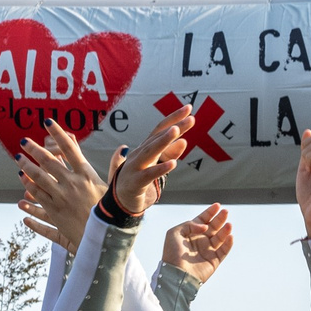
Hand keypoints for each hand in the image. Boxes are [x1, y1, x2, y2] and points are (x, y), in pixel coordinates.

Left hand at [18, 121, 104, 248]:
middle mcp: (72, 184)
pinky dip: (28, 186)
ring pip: (38, 178)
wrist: (105, 239)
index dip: (58, 134)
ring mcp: (62, 198)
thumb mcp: (114, 188)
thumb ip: (115, 167)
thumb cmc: (111, 211)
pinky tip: (22, 179)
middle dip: (35, 149)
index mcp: (87, 175)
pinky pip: (38, 196)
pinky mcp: (55, 212)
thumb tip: (123, 148)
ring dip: (27, 166)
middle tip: (24, 141)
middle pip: (49, 162)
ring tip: (18, 158)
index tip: (48, 122)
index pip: (70, 149)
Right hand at [109, 104, 194, 218]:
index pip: (160, 130)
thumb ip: (169, 154)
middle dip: (174, 126)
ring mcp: (135, 167)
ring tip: (176, 130)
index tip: (189, 108)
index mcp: (145, 148)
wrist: (119, 202)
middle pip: (157, 137)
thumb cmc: (139, 181)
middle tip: (190, 117)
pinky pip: (148, 175)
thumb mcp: (156, 165)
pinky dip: (160, 169)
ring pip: (150, 151)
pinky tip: (173, 164)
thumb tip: (184, 141)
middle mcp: (139, 154)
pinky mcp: (135, 183)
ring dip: (164, 140)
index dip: (174, 118)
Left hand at [162, 206, 234, 283]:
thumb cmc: (172, 254)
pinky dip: (228, 243)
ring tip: (229, 224)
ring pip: (220, 237)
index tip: (218, 205)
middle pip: (213, 227)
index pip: (203, 220)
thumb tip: (205, 226)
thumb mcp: (174, 233)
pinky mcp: (214, 260)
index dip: (210, 212)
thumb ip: (189, 225)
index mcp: (191, 233)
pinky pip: (224, 250)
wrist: (176, 274)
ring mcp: (207, 250)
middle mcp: (200, 241)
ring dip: (225, 230)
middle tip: (225, 212)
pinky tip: (230, 236)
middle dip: (220, 219)